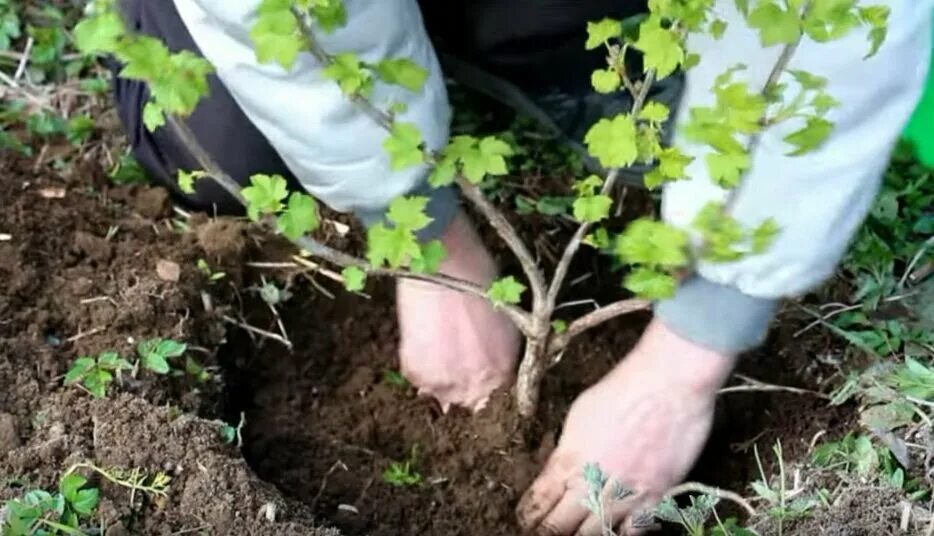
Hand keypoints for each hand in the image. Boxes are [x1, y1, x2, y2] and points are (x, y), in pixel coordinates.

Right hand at [396, 210, 520, 411]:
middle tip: (454, 356)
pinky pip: (418, 380)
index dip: (488, 387)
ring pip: (441, 395)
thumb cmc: (480, 279)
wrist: (445, 262)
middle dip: (463, 386)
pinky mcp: (416, 371)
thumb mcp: (504, 321)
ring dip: (440, 378)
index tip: (479, 375)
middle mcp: (477, 384)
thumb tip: (491, 370)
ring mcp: (444, 381)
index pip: (498, 400)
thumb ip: (499, 353)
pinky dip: (419, 365)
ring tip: (437, 346)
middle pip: (469, 402)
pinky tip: (424, 339)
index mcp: (503, 371)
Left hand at [517, 319, 735, 534]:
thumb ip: (567, 449)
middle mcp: (591, 483)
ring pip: (593, 534)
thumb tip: (558, 469)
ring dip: (581, 535)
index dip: (528, 516)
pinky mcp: (655, 498)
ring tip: (577, 533)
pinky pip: (633, 532)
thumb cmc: (623, 388)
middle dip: (549, 532)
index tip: (527, 519)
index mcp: (568, 459)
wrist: (668, 383)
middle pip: (559, 527)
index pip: (537, 502)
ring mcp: (624, 494)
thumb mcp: (579, 415)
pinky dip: (620, 533)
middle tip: (545, 532)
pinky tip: (614, 529)